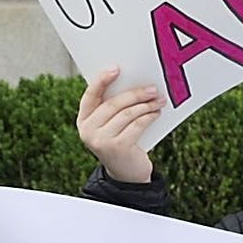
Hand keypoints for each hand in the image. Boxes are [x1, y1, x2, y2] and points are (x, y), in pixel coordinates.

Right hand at [77, 66, 164, 185]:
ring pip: (126, 114)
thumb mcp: (111, 126)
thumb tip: (133, 83)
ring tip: (158, 100)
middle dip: (135, 94)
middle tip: (152, 88)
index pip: (91, 95)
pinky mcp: (117, 148)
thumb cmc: (120, 142)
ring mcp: (101, 140)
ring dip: (145, 105)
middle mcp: (88, 131)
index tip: (116, 68)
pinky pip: (136, 125)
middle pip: (113, 104)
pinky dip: (148, 117)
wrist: (127, 174)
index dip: (102, 80)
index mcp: (83, 120)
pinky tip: (156, 113)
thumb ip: (113, 108)